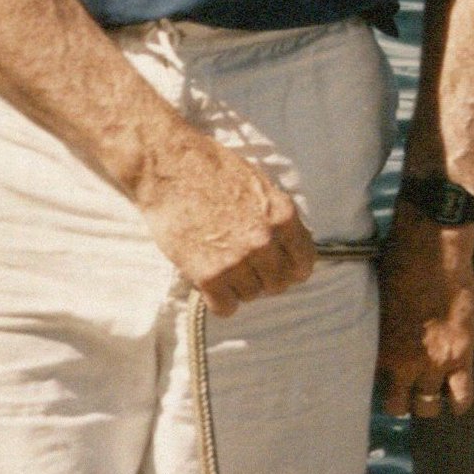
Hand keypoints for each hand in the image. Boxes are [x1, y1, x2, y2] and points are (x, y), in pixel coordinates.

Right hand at [135, 123, 315, 316]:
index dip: (290, 266)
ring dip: (238, 285)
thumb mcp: (258, 184)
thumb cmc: (212, 169)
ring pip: (251, 295)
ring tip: (221, 261)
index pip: (304, 262)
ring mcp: (237, 260)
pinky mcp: (209, 275)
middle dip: (263, 277)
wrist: (169, 167)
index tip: (278, 265)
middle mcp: (264, 240)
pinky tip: (210, 279)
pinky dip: (218, 299)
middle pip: (278, 284)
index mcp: (282, 215)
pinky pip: (226, 307)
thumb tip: (290, 245)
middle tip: (244, 264)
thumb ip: (276, 217)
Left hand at [376, 202, 473, 416]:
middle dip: (403, 399)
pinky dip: (459, 402)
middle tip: (408, 387)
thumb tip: (373, 334)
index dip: (380, 385)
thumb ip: (378, 326)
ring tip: (431, 388)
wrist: (432, 246)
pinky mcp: (462, 355)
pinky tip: (456, 396)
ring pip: (429, 408)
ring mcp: (434, 362)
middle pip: (399, 407)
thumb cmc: (399, 261)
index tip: (385, 380)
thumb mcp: (377, 297)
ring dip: (428, 401)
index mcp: (379, 346)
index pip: (372, 387)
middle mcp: (404, 362)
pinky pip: (462, 397)